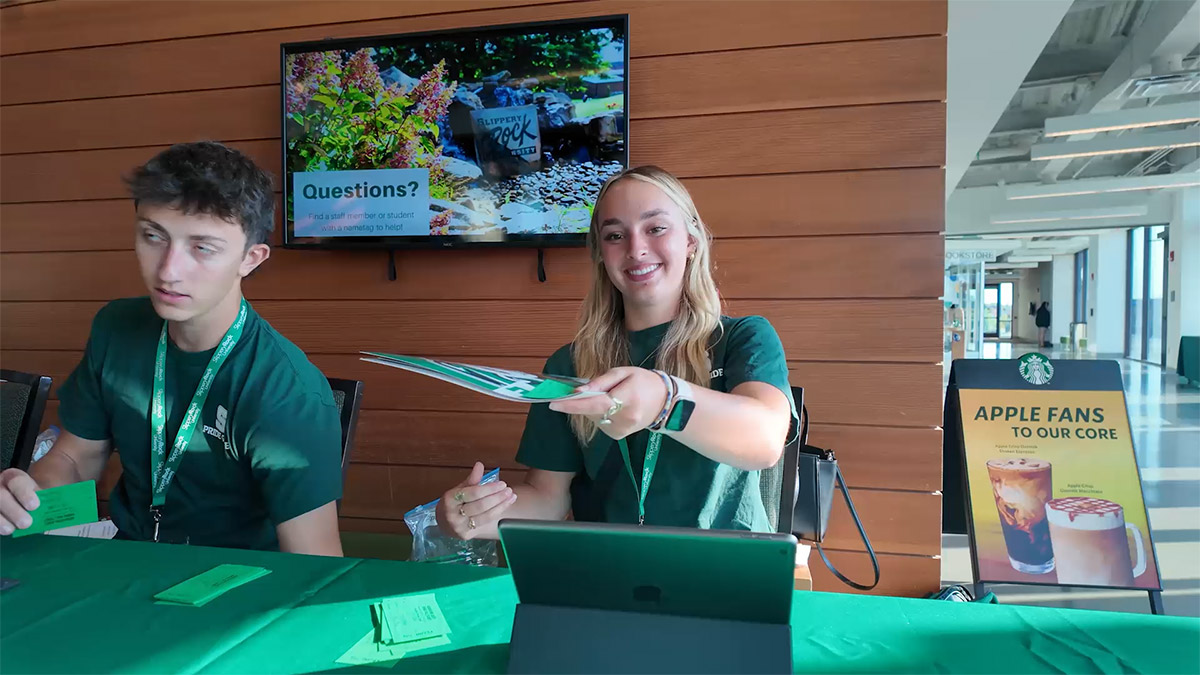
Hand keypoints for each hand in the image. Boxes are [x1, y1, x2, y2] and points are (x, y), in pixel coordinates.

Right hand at [0, 468, 40, 535]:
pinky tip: (4, 530)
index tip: (34, 506)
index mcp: (14, 478)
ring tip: (11, 529)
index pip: (17, 482)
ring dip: (1, 521)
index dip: (25, 494)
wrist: (21, 500)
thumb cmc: (32, 497)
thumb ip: (45, 502)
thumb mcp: (38, 494)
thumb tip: (53, 517)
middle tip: (26, 523)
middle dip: (14, 511)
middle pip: (2, 496)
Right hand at [435, 462, 515, 540]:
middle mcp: (453, 515)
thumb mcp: (458, 489)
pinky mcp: (466, 535)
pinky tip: (504, 506)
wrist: (442, 524)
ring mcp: (460, 527)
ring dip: (501, 506)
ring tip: (511, 497)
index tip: (501, 484)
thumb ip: (471, 479)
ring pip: (485, 516)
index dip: (489, 488)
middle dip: (497, 497)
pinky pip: (485, 523)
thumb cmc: (452, 504)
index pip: (473, 493)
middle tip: (509, 490)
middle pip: (480, 505)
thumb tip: (480, 465)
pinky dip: (497, 513)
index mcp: (449, 500)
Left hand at [549, 367, 669, 439]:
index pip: (594, 404)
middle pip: (591, 411)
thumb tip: (578, 391)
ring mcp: (621, 431)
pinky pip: (600, 424)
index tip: (553, 403)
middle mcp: (623, 419)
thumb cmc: (643, 381)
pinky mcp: (618, 437)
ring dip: (593, 408)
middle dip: (584, 401)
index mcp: (626, 399)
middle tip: (592, 389)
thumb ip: (600, 381)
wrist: (665, 402)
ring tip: (610, 397)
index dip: (572, 405)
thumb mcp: (623, 372)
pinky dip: (600, 415)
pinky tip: (612, 408)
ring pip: (593, 418)